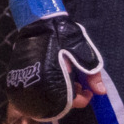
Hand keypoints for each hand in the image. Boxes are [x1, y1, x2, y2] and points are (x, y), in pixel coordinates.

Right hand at [4, 0, 105, 120]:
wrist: (42, 22)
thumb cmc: (65, 36)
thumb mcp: (84, 53)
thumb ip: (93, 75)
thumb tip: (101, 93)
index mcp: (57, 78)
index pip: (70, 101)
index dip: (81, 100)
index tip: (88, 92)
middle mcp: (41, 82)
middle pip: (58, 102)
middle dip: (72, 97)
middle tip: (79, 86)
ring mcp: (30, 79)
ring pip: (47, 96)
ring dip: (61, 93)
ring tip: (69, 81)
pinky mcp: (22, 75)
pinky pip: (37, 89)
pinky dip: (49, 88)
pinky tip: (56, 79)